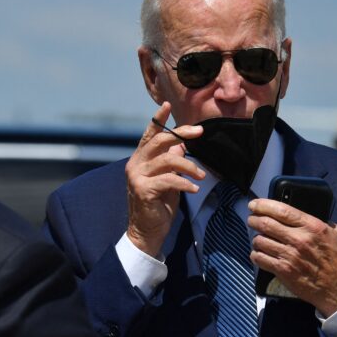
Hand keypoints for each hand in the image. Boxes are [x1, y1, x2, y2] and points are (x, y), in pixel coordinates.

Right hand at [125, 102, 204, 257]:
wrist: (146, 232)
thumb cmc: (158, 205)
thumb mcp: (167, 180)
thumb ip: (171, 163)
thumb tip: (182, 145)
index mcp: (140, 159)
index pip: (149, 135)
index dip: (158, 119)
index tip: (167, 105)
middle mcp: (135, 164)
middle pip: (159, 141)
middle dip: (181, 134)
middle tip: (200, 132)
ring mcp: (136, 176)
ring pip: (167, 160)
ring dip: (188, 165)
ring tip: (200, 175)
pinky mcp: (142, 189)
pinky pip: (168, 180)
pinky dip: (184, 183)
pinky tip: (193, 188)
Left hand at [248, 198, 336, 316]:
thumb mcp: (336, 236)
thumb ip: (321, 223)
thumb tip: (304, 216)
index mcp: (312, 227)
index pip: (281, 210)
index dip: (263, 205)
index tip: (254, 204)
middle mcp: (299, 239)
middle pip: (265, 223)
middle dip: (253, 220)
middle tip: (252, 220)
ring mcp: (289, 255)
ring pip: (259, 240)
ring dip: (256, 239)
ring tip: (259, 240)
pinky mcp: (283, 270)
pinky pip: (259, 258)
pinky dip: (256, 255)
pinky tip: (260, 254)